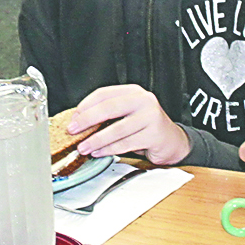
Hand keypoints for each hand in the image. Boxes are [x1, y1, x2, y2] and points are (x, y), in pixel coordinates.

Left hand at [65, 86, 192, 166]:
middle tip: (73, 130)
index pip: (103, 94)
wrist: (171, 141)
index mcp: (133, 92)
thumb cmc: (145, 127)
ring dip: (96, 140)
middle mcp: (143, 101)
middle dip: (87, 120)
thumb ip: (106, 115)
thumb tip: (78, 122)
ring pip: (116, 129)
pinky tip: (99, 152)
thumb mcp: (126, 115)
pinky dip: (108, 149)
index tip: (73, 118)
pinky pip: (125, 143)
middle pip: (108, 108)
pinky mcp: (154, 135)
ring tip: (83, 146)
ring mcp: (150, 117)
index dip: (85, 106)